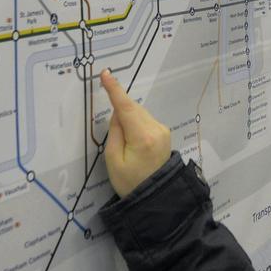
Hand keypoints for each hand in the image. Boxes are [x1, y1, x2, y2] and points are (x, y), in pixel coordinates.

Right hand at [100, 69, 171, 197]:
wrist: (155, 196)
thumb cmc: (130, 182)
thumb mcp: (113, 160)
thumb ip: (114, 132)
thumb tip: (118, 113)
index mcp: (142, 137)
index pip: (126, 107)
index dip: (115, 90)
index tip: (106, 74)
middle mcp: (156, 129)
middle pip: (133, 109)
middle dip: (120, 114)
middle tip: (118, 141)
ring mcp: (163, 131)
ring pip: (139, 114)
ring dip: (128, 120)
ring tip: (128, 147)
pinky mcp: (164, 133)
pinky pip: (145, 120)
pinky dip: (136, 125)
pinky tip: (135, 144)